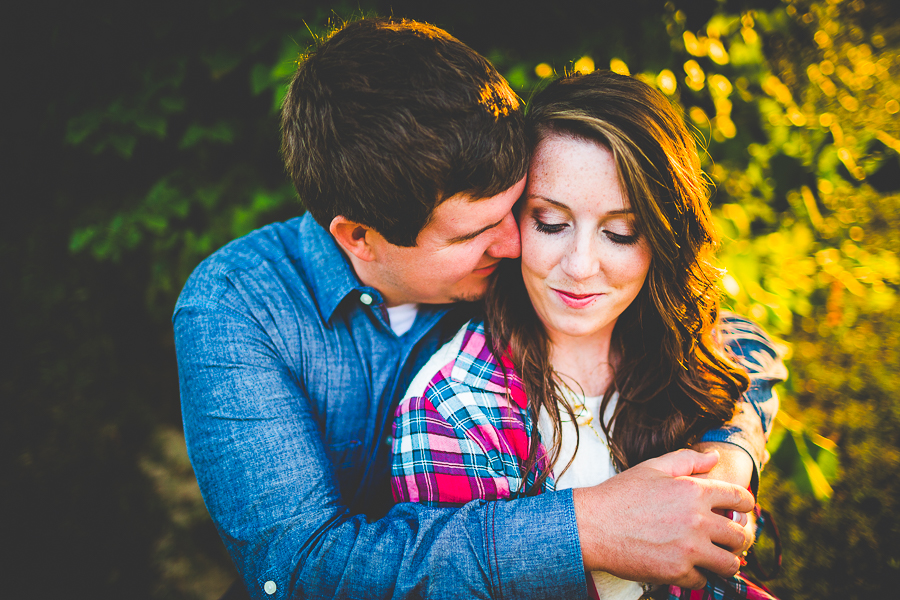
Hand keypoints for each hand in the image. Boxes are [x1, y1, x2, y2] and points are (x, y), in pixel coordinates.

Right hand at [573, 448, 754, 588]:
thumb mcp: (653, 468)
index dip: (745, 505)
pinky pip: (703, 580)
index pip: (741, 499)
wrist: (592, 526)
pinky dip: (697, 575)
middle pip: (740, 536)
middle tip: (727, 539)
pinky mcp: (677, 572)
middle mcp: (698, 521)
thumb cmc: (621, 494)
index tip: (741, 511)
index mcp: (695, 491)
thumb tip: (715, 457)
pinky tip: (685, 566)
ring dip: (725, 561)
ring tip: (713, 556)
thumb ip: (688, 460)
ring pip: (729, 564)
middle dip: (738, 538)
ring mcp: (689, 549)